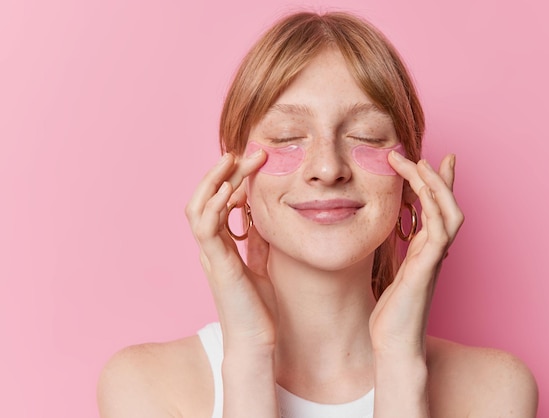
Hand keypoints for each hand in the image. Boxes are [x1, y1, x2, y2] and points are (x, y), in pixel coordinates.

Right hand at [185, 150, 277, 350]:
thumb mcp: (261, 263)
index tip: (252, 161)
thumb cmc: (258, 307)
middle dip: (224, 172)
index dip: (231, 179)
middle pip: (207, 198)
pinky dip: (215, 205)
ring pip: (199, 207)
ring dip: (214, 180)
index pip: (219, 203)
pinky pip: (206, 228)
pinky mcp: (217, 264)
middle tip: (247, 152)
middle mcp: (211, 247)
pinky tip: (230, 189)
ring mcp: (211, 255)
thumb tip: (263, 214)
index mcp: (221, 246)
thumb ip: (257, 239)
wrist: (256, 340)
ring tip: (232, 159)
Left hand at [369, 153, 463, 357]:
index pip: (436, 210)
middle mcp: (434, 253)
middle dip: (437, 178)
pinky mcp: (425, 270)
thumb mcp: (395, 276)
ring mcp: (433, 261)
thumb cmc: (393, 316)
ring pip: (447, 214)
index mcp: (425, 252)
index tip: (428, 160)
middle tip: (422, 155)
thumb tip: (397, 241)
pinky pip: (438, 234)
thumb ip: (401, 257)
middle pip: (447, 206)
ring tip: (421, 164)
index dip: (437, 185)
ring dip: (436, 187)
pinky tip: (423, 194)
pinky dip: (434, 210)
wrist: (395, 345)